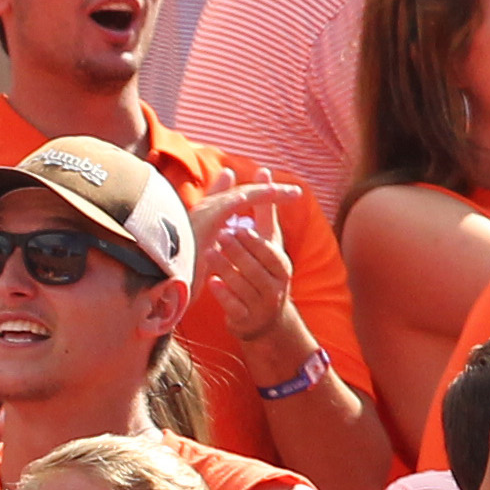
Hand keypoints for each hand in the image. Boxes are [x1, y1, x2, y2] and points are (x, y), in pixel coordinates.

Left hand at [197, 183, 305, 349]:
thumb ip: (264, 210)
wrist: (264, 319)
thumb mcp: (268, 242)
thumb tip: (263, 171)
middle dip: (239, 250)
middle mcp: (276, 284)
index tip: (238, 226)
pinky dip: (224, 294)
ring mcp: (261, 303)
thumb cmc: (265, 271)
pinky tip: (212, 284)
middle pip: (257, 266)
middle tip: (219, 236)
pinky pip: (235, 306)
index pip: (269, 250)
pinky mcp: (246, 318)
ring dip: (226, 268)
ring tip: (209, 253)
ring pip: (243, 285)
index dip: (255, 239)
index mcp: (281, 264)